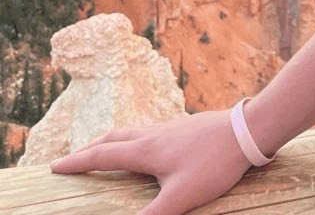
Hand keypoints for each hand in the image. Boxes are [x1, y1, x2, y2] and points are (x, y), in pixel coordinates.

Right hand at [50, 109, 253, 214]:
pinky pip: (150, 130)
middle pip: (113, 137)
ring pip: (133, 131)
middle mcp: (154, 134)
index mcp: (145, 150)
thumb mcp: (181, 198)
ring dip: (112, 141)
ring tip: (105, 151)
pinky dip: (135, 138)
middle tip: (73, 159)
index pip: (102, 155)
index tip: (54, 167)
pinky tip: (147, 146)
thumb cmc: (215, 164)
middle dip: (90, 149)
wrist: (249, 130)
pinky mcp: (186, 127)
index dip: (77, 162)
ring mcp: (171, 127)